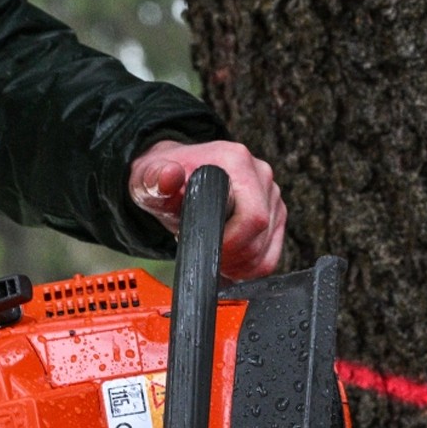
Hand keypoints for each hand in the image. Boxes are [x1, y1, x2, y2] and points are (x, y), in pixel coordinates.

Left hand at [129, 140, 286, 280]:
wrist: (172, 174)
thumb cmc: (164, 177)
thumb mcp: (151, 178)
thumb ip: (157, 180)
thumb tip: (169, 175)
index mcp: (236, 161)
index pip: (253, 215)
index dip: (231, 241)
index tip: (204, 246)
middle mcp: (260, 174)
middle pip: (262, 233)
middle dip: (233, 255)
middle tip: (205, 254)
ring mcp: (271, 194)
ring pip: (266, 248)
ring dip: (239, 264)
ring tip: (213, 255)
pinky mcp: (275, 213)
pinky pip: (271, 254)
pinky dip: (250, 266)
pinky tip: (228, 261)